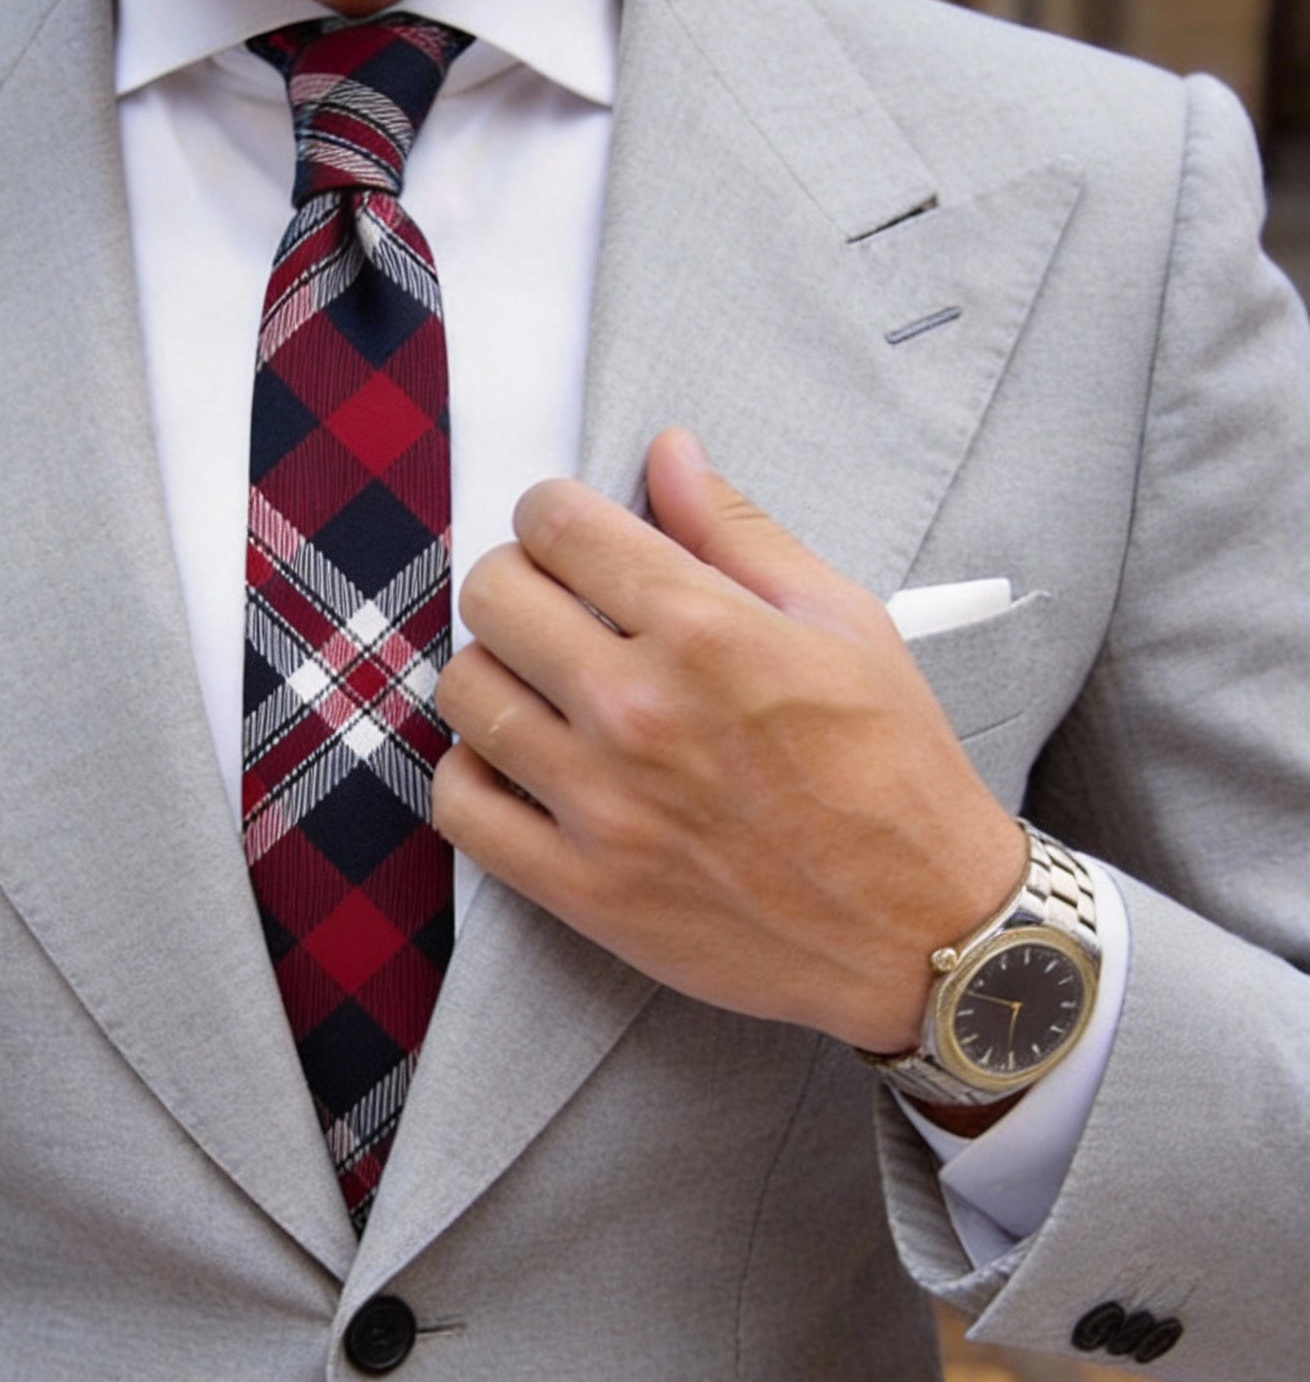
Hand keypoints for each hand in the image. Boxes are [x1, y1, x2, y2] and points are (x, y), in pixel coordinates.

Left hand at [432, 428, 1024, 1053]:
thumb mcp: (843, 623)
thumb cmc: (893, 770)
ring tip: (536, 685)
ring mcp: (600, 803)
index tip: (566, 533)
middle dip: (515, 580)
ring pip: (464, 692)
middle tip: (551, 605)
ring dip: (490, 672)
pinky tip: (514, 763)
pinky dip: (470, 773)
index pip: (558, 525)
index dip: (551, 513)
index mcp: (705, 630)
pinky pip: (459, 805)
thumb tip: (667, 452)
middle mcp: (637, 709)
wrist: (921, 928)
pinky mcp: (579, 886)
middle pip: (493, 597)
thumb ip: (738, 532)